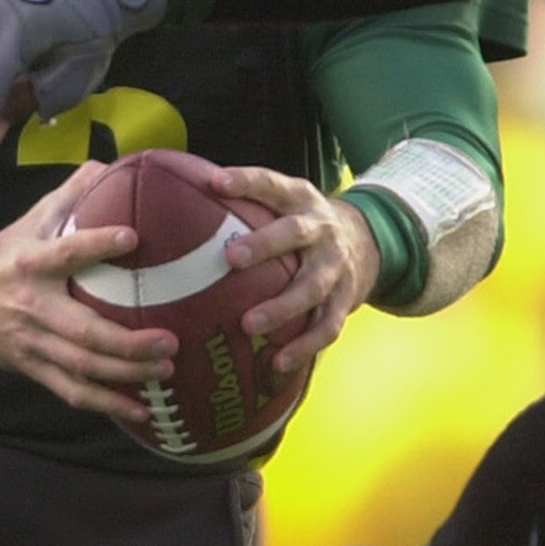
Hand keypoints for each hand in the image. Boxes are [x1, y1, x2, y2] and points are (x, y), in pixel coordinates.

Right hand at [0, 159, 175, 423]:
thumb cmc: (3, 256)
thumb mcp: (29, 220)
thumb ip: (70, 194)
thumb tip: (112, 164)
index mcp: (31, 262)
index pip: (66, 252)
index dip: (97, 244)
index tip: (133, 237)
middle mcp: (32, 306)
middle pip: (83, 331)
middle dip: (128, 342)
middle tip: (170, 340)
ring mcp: (32, 343)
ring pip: (81, 367)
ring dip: (126, 374)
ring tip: (165, 370)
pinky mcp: (33, 368)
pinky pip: (72, 392)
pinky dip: (106, 404)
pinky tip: (141, 409)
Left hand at [207, 163, 376, 376]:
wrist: (368, 244)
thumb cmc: (300, 227)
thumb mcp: (284, 204)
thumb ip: (245, 203)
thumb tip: (176, 200)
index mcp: (301, 201)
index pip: (272, 185)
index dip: (246, 182)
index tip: (215, 183)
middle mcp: (322, 231)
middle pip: (296, 234)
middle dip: (266, 244)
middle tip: (231, 257)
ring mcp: (337, 267)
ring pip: (312, 287)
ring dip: (282, 307)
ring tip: (248, 324)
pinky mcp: (344, 301)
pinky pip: (326, 327)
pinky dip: (303, 347)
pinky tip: (277, 363)